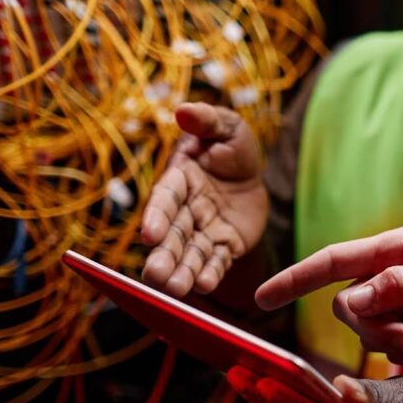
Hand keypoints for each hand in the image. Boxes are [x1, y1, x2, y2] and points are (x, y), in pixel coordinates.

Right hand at [141, 103, 268, 297]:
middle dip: (164, 255)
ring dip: (181, 271)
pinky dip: (210, 273)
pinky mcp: (225, 245)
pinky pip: (216, 261)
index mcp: (179, 180)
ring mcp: (204, 230)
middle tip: (154, 277)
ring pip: (190, 253)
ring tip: (174, 290)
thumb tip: (184, 111)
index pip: (164, 199)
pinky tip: (203, 286)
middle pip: (172, 234)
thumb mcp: (227, 127)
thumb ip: (207, 121)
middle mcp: (186, 209)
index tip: (149, 235)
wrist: (253, 174)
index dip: (156, 216)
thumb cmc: (232, 147)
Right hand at [254, 226, 402, 368]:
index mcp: (396, 249)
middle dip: (379, 331)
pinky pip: (398, 353)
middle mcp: (394, 275)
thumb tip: (352, 299)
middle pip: (351, 310)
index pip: (333, 262)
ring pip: (373, 336)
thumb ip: (397, 288)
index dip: (296, 280)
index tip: (262, 299)